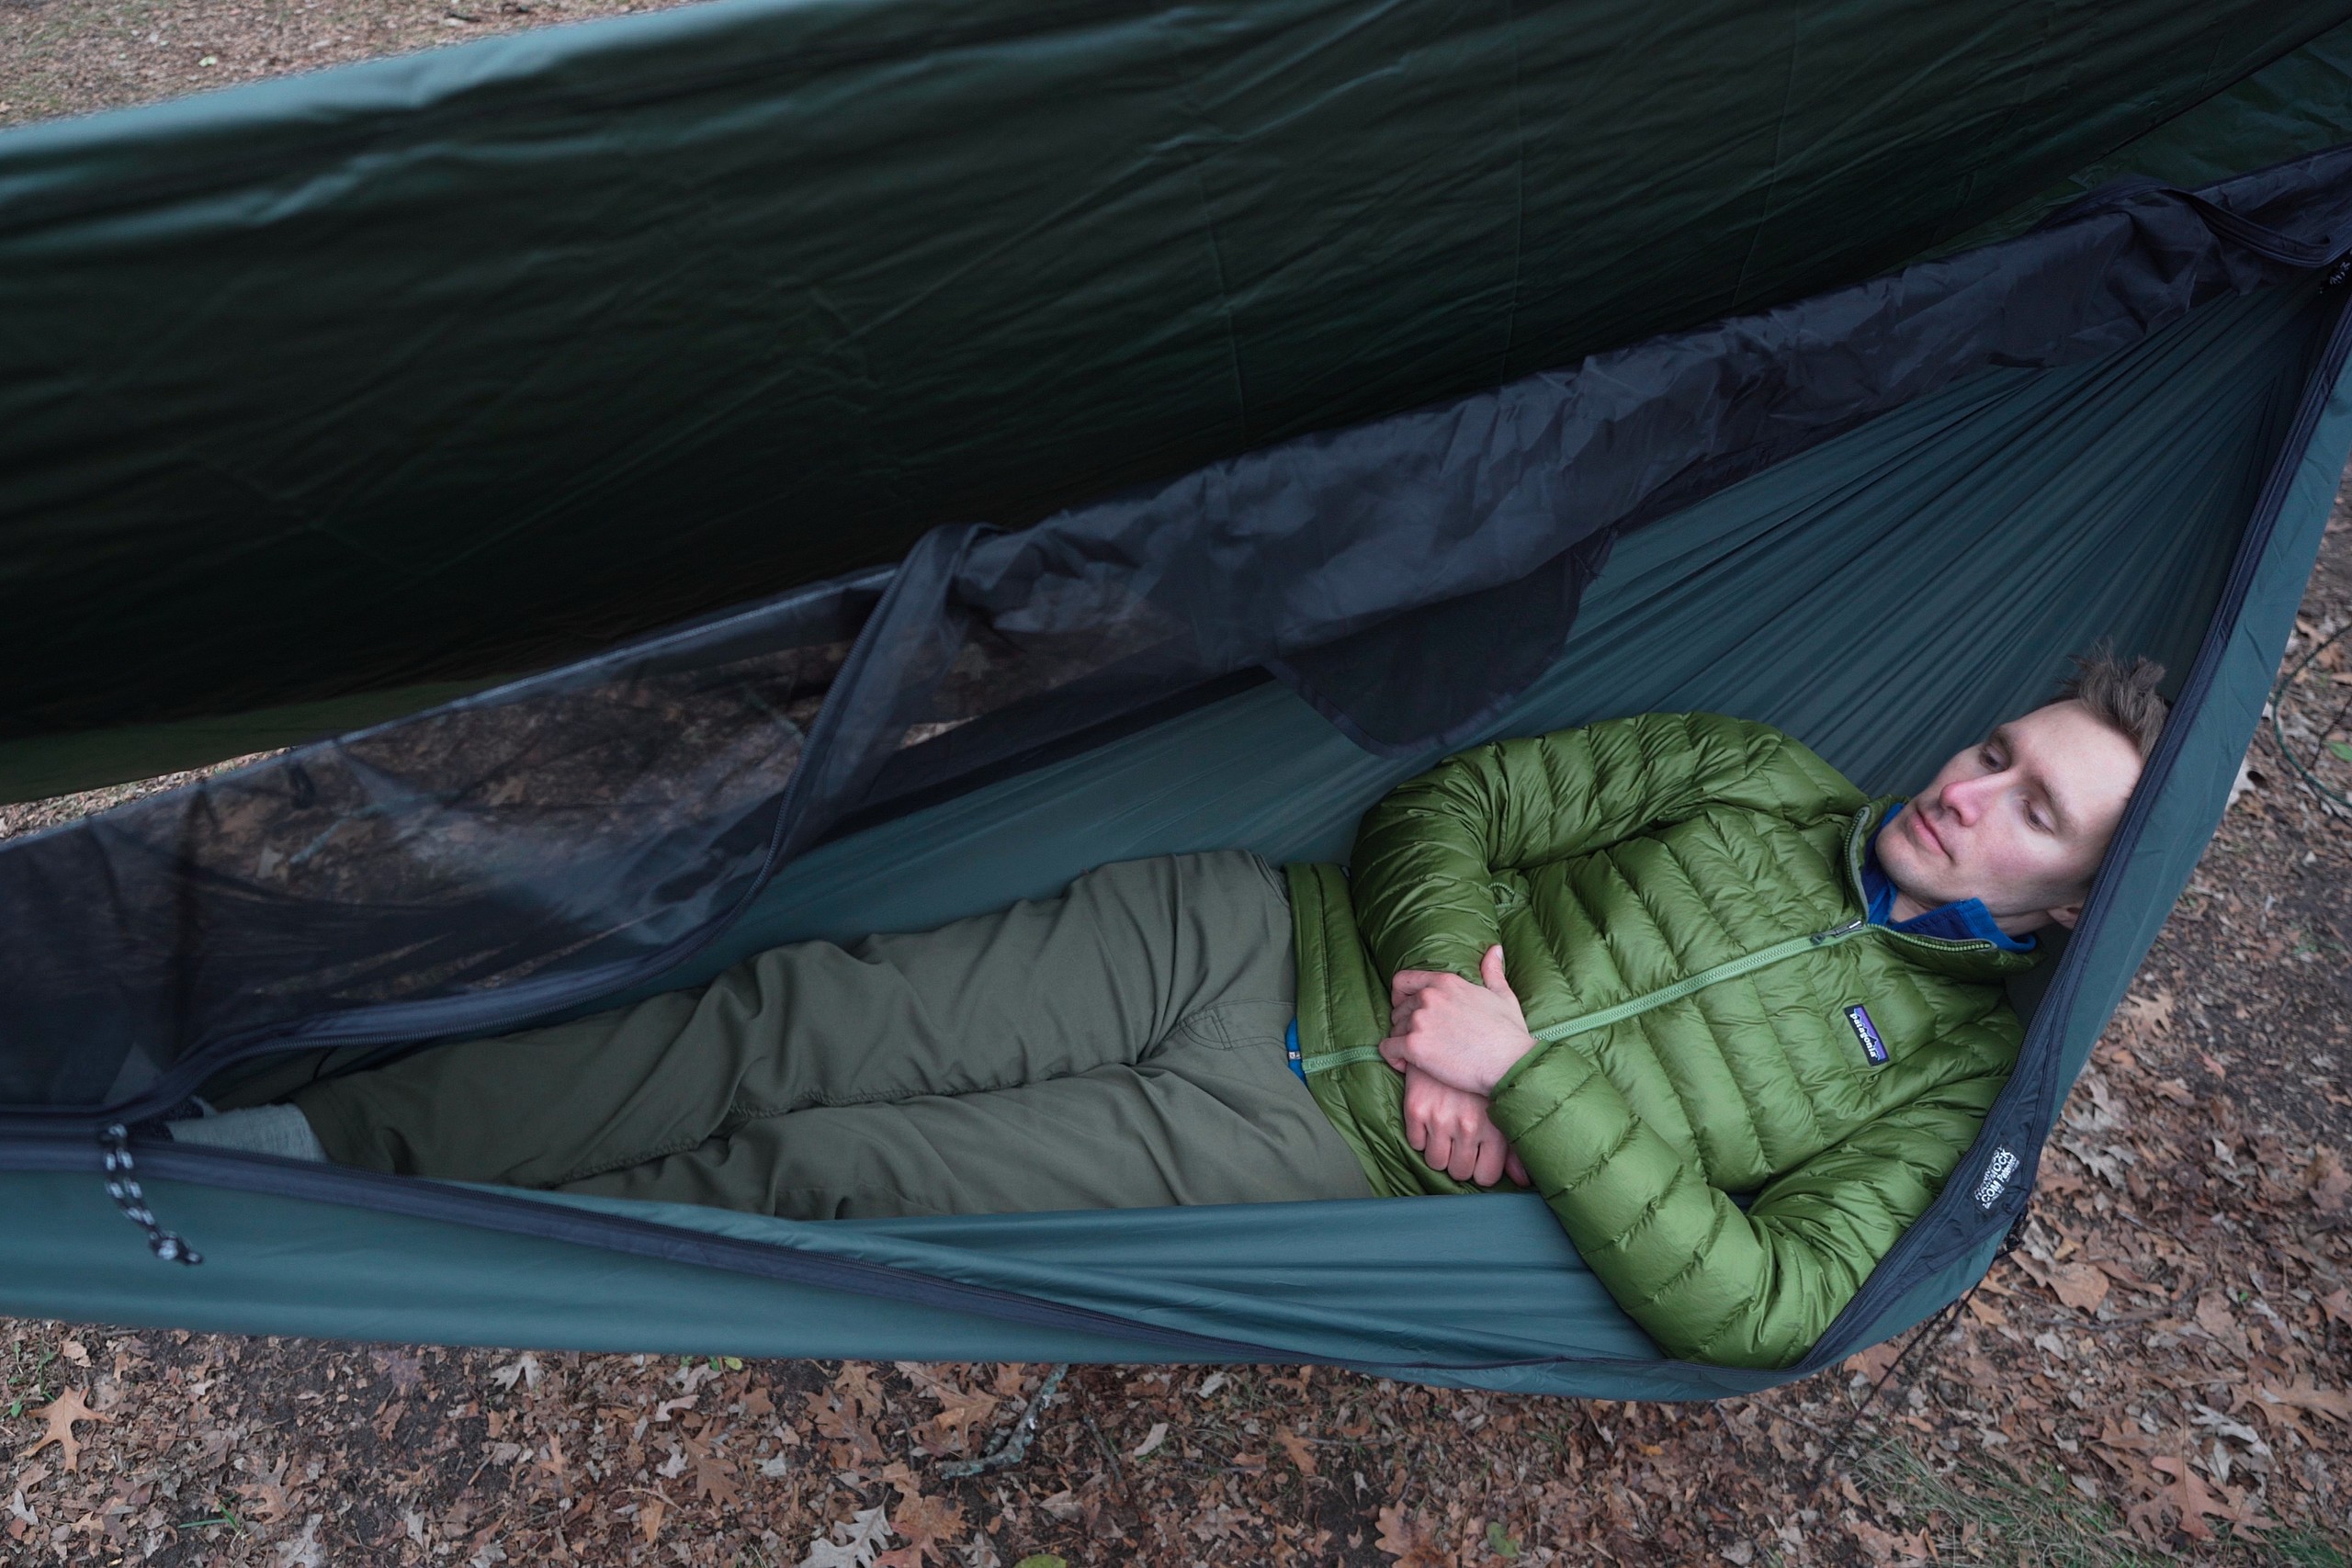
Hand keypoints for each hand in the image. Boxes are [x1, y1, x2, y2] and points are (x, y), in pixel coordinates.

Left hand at [1378, 945, 1537, 1098]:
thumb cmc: (1508, 1033)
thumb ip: (1492, 971)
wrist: (1510, 1063)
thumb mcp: (1503, 996)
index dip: (1400, 997)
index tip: (1407, 1010)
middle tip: (1421, 1040)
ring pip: (1394, 1029)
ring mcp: (1420, 1020)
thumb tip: (1495, 949)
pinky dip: (1393, 1058)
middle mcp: (1429, 997)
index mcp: (1446, 982)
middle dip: (1405, 1024)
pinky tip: (1406, 1066)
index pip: (1403, 981)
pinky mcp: (1414, 1045)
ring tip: (1418, 1056)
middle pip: (1398, 1009)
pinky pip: (1387, 1049)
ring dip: (1401, 1042)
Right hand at [1401, 1068, 1529, 1186]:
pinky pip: (1415, 1143)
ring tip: (1445, 1134)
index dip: (1480, 1169)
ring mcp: (1440, 1118)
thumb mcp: (1504, 1109)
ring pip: (1435, 1161)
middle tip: (1460, 1144)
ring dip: (1439, 1152)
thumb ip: (1515, 1148)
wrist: (1455, 1035)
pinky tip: (1430, 1120)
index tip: (1478, 1158)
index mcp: (1494, 1128)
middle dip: (1459, 1162)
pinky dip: (1421, 1136)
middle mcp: (1467, 1126)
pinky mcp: (1416, 1108)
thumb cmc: (1484, 1076)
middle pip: (1459, 1172)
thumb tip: (1523, 1181)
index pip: (1485, 1176)